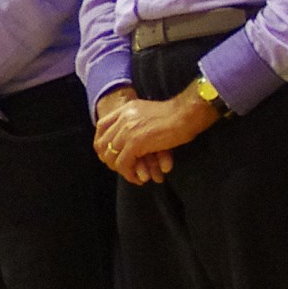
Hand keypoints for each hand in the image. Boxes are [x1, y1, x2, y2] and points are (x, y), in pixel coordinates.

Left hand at [94, 86, 216, 184]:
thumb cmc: (175, 115)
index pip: (101, 126)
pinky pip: (123, 164)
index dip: (102, 143)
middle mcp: (122, 118)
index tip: (110, 154)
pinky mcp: (135, 142)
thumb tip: (129, 140)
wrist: (186, 114)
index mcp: (125, 109)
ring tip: (132, 175)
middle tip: (123, 169)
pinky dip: (129, 174)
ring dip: (121, 169)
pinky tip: (139, 179)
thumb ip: (135, 122)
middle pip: (102, 143)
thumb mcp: (148, 113)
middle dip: (110, 160)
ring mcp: (127, 130)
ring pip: (111, 156)